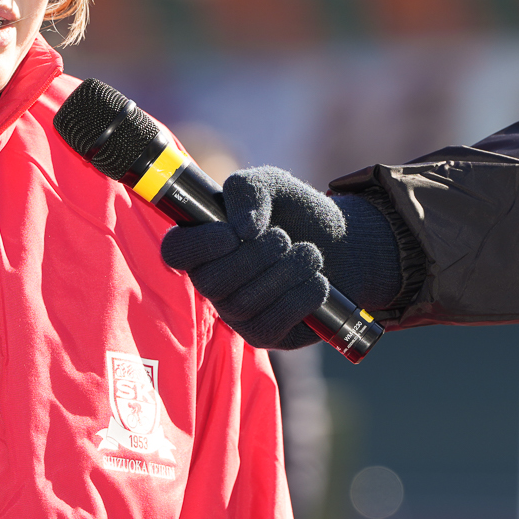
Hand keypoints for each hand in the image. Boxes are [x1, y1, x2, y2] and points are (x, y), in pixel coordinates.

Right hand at [160, 167, 342, 349]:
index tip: (233, 232)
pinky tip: (317, 281)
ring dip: (286, 272)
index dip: (199, 245)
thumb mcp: (272, 184)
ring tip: (310, 254)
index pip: (175, 251)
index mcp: (205, 242)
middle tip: (283, 238)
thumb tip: (244, 227)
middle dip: (255, 257)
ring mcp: (236, 312)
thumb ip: (249, 189)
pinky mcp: (263, 334)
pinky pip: (271, 323)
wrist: (342, 245)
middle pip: (211, 282)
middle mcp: (213, 281)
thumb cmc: (297, 213)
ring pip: (244, 303)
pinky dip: (300, 298)